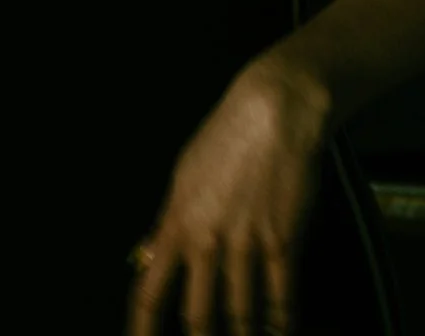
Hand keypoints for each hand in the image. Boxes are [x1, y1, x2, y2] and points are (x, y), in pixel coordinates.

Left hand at [128, 55, 329, 335]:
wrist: (272, 111)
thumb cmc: (224, 138)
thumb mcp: (183, 175)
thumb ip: (167, 222)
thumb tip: (149, 258)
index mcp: (176, 223)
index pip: (149, 292)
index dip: (141, 332)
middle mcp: (206, 240)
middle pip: (196, 317)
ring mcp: (246, 243)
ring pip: (240, 316)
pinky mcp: (283, 241)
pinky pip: (281, 298)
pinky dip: (281, 322)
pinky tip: (279, 331)